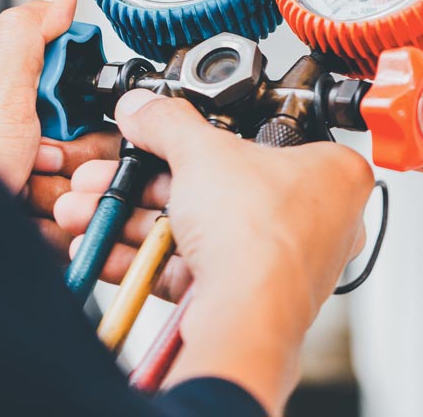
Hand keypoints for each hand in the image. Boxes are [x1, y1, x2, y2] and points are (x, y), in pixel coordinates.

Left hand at [0, 0, 119, 257]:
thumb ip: (26, 41)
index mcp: (11, 113)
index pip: (86, 111)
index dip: (81, 127)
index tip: (50, 137)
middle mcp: (22, 155)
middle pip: (94, 157)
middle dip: (71, 172)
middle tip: (32, 176)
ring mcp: (28, 198)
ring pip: (90, 197)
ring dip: (64, 207)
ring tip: (22, 210)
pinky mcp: (35, 237)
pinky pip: (77, 235)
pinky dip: (58, 237)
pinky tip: (26, 235)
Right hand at [55, 90, 373, 411]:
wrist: (247, 315)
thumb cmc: (262, 236)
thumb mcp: (204, 152)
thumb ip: (168, 123)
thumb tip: (145, 108)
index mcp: (334, 173)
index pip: (265, 139)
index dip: (208, 134)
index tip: (164, 132)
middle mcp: (316, 220)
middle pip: (218, 186)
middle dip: (147, 181)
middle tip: (114, 171)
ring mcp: (279, 261)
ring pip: (196, 228)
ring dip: (133, 217)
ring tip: (89, 207)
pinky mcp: (243, 295)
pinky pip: (187, 267)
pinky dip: (142, 256)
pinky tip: (102, 244)